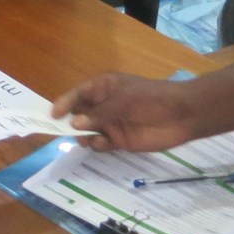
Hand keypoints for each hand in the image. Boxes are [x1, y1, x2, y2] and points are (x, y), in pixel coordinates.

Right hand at [48, 72, 197, 151]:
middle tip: (59, 131)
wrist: (181, 115)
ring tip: (84, 139)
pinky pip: (101, 144)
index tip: (52, 115)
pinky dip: (97, 145)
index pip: (77, 95)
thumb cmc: (151, 99)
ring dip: (83, 135)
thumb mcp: (123, 101)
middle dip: (69, 122)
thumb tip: (74, 124)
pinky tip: (103, 143)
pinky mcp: (119, 140)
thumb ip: (98, 114)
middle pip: (78, 114)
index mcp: (103, 88)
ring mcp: (111, 123)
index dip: (64, 103)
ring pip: (87, 131)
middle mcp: (103, 105)